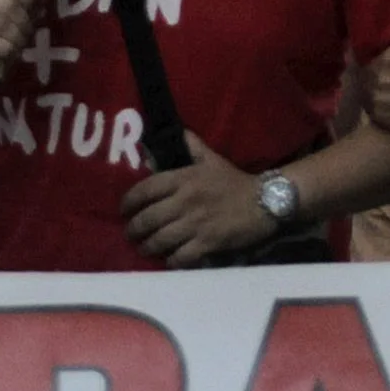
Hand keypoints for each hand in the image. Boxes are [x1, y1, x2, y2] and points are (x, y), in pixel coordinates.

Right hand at [0, 0, 39, 91]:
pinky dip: (4, 49)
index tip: (33, 16)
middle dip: (24, 24)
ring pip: (0, 23)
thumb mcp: (12, 19)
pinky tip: (7, 54)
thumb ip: (29, 0)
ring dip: (15, 38)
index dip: (28, 0)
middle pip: (8, 5)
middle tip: (26, 37)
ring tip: (17, 47)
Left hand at [120, 134, 278, 265]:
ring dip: (147, 247)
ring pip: (160, 239)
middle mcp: (185, 201)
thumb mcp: (212, 159)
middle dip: (134, 229)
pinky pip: (180, 256)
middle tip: (131, 233)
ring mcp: (195, 224)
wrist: (266, 201)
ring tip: (144, 249)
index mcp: (183, 179)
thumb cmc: (235, 181)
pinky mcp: (208, 243)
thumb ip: (192, 145)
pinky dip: (171, 261)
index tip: (123, 209)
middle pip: (147, 219)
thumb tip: (177, 130)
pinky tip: (168, 260)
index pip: (145, 189)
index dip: (128, 202)